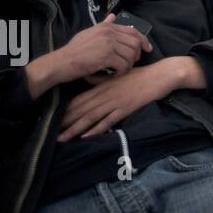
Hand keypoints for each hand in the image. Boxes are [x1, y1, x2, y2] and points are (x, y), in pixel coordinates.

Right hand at [26, 14, 152, 96]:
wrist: (60, 63)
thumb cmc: (72, 51)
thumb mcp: (88, 34)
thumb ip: (102, 26)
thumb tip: (112, 16)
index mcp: (106, 27)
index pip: (133, 31)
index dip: (143, 40)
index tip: (148, 49)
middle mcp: (109, 32)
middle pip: (135, 43)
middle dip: (137, 55)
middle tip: (131, 64)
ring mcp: (108, 43)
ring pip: (131, 55)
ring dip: (128, 65)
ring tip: (119, 70)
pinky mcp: (106, 56)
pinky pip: (123, 65)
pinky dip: (121, 72)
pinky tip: (113, 74)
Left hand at [57, 57, 204, 141]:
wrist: (162, 74)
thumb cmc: (142, 74)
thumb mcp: (120, 73)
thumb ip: (104, 78)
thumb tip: (88, 79)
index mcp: (104, 85)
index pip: (80, 98)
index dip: (66, 109)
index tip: (53, 119)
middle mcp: (106, 94)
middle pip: (82, 109)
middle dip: (65, 122)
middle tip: (50, 133)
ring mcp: (116, 101)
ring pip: (91, 117)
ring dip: (75, 128)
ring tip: (62, 138)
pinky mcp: (126, 108)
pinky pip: (108, 121)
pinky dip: (96, 129)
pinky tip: (86, 136)